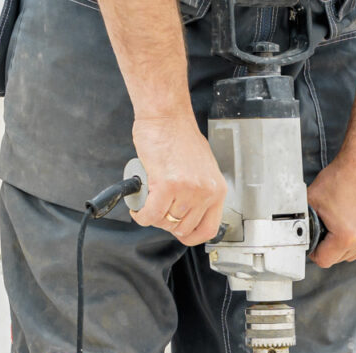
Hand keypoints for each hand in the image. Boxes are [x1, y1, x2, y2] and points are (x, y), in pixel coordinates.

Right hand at [131, 115, 227, 245]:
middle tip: (157, 210)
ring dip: (152, 217)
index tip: (178, 232)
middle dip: (166, 223)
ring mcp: (187, 190)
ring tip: (146, 204)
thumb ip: (200, 191)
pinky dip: (141, 215)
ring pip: (165, 222)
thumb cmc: (179, 135)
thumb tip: (189, 210)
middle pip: (182, 227)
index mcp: (217, 189)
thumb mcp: (202, 168)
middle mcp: (205, 192)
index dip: (190, 235)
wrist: (166, 114)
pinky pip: (151, 214)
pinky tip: (138, 208)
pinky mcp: (167, 186)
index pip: (208, 230)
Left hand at [306, 151, 355, 268]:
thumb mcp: (312, 200)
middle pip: (340, 258)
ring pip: (355, 253)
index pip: (324, 261)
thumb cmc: (342, 177)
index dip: (316, 251)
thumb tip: (295, 234)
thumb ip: (303, 222)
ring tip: (344, 220)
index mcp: (346, 237)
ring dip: (347, 243)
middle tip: (330, 225)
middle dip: (331, 246)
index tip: (316, 241)